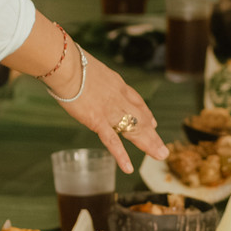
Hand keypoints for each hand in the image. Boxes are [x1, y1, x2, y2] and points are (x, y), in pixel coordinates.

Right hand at [49, 55, 165, 171]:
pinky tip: (128, 168)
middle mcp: (119, 98)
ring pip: (134, 130)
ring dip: (148, 144)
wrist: (67, 66)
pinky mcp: (98, 121)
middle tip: (163, 147)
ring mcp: (110, 111)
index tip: (154, 123)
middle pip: (141, 119)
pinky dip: (121, 156)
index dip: (146, 114)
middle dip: (153, 134)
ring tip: (160, 155)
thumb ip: (92, 77)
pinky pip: (112, 141)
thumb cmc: (71, 63)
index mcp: (117, 84)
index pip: (137, 102)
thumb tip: (84, 78)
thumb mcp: (90, 67)